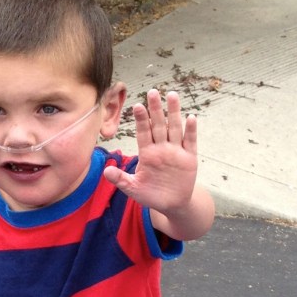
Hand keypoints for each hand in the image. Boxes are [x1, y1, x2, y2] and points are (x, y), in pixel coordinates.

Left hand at [102, 88, 197, 215]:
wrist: (172, 204)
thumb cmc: (151, 194)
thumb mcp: (133, 189)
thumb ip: (121, 179)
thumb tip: (106, 171)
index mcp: (147, 153)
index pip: (143, 133)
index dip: (141, 120)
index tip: (137, 106)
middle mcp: (161, 148)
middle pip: (158, 125)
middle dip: (156, 109)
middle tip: (152, 92)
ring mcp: (176, 151)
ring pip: (175, 128)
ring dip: (174, 112)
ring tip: (172, 95)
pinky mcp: (189, 158)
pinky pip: (190, 142)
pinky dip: (190, 131)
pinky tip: (190, 118)